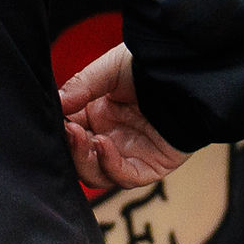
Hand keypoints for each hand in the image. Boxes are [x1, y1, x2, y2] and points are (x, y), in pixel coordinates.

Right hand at [60, 42, 185, 189]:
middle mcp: (111, 138)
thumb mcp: (110, 69)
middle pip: (80, 161)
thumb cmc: (151, 66)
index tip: (54, 123)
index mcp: (98, 117)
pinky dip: (110, 165)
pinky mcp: (151, 167)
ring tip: (85, 137)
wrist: (188, 72)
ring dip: (85, 159)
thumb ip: (81, 87)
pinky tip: (103, 145)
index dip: (61, 133)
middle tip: (69, 132)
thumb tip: (55, 101)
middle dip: (70, 149)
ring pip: (97, 175)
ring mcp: (130, 155)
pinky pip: (125, 177)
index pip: (70, 136)